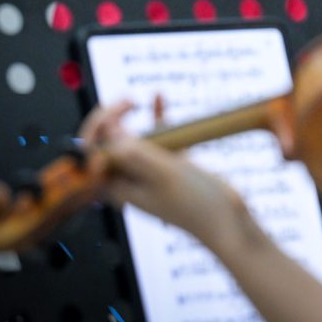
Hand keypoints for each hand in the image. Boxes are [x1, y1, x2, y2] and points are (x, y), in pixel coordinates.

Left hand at [79, 100, 246, 247]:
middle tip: (130, 102)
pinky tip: (159, 99)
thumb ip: (134, 153)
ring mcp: (150, 173)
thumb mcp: (165, 174)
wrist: (228, 222)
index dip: (98, 127)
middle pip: (107, 144)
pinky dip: (156, 120)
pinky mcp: (170, 167)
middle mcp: (129, 181)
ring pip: (131, 140)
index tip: (119, 111)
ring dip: (131, 117)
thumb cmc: (198, 204)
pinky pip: (157, 139)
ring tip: (138, 100)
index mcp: (118, 188)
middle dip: (111, 119)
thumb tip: (108, 132)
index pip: (92, 153)